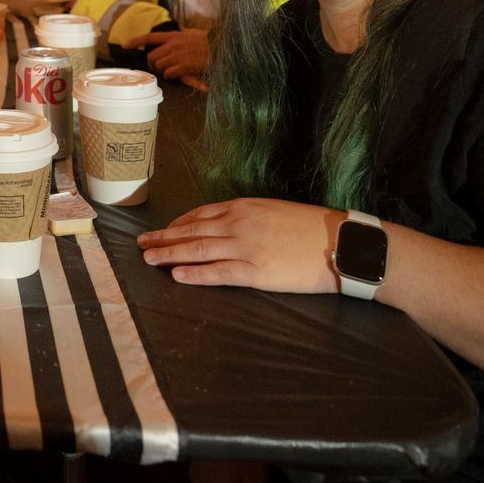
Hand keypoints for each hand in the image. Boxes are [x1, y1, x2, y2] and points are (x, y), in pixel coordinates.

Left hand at [124, 28, 211, 82]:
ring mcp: (178, 55)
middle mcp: (173, 44)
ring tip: (171, 71)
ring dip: (163, 71)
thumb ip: (181, 34)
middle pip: (152, 56)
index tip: (124, 45)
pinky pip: (169, 73)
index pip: (149, 37)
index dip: (135, 41)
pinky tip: (177, 74)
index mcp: (173, 36)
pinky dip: (171, 76)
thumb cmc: (206, 41)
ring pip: (159, 66)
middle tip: (157, 68)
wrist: (220, 47)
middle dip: (152, 64)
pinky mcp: (185, 65)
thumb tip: (178, 32)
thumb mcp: (190, 33)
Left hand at [137, 197, 343, 292]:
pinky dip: (194, 274)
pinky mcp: (255, 272)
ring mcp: (245, 247)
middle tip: (141, 244)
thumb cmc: (313, 228)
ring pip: (197, 250)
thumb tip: (229, 225)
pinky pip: (217, 273)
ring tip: (149, 259)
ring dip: (169, 254)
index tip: (163, 230)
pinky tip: (177, 275)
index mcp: (244, 207)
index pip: (200, 214)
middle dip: (163, 237)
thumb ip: (250, 217)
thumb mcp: (276, 211)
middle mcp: (239, 223)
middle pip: (191, 231)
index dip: (178, 223)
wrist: (341, 243)